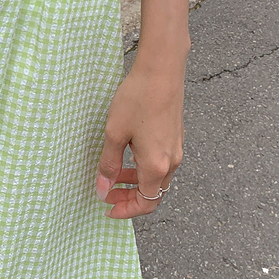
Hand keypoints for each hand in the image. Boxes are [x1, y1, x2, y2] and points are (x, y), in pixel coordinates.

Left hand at [95, 49, 186, 217]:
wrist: (162, 69)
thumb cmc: (138, 98)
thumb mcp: (114, 134)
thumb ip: (108, 165)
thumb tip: (101, 190)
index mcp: (157, 165)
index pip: (146, 203)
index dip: (126, 210)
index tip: (107, 206)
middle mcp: (172, 161)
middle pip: (153, 193)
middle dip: (129, 198)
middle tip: (107, 192)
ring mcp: (177, 148)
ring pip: (158, 178)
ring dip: (136, 181)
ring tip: (114, 173)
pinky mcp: (176, 136)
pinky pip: (162, 162)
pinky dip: (144, 167)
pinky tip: (128, 153)